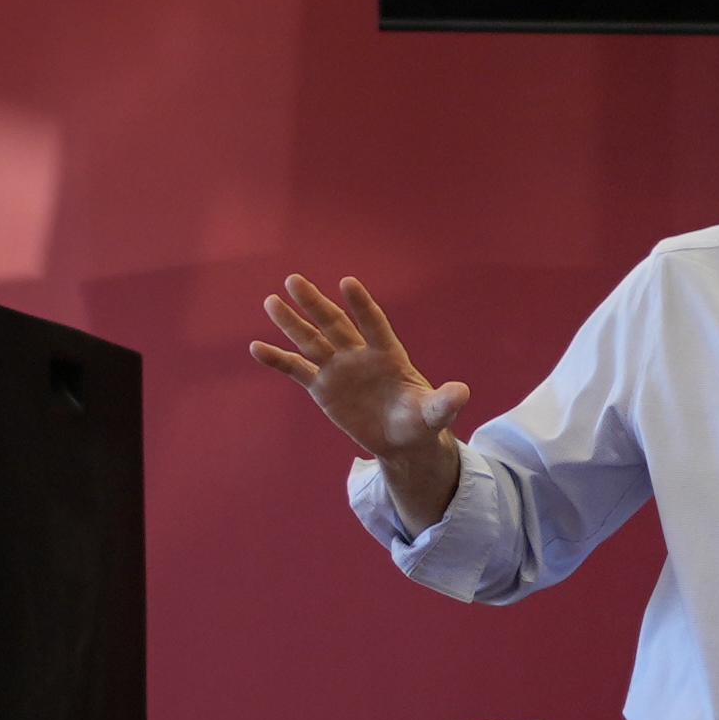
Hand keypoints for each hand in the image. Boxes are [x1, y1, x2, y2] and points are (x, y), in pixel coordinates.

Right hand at [248, 278, 476, 525]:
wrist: (402, 438)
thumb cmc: (421, 420)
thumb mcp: (435, 414)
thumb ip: (445, 402)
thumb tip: (462, 392)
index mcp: (388, 354)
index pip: (373, 324)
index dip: (361, 306)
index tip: (347, 284)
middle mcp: (359, 354)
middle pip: (334, 324)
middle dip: (315, 304)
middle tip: (295, 281)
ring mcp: (338, 368)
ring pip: (311, 340)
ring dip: (291, 323)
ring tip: (270, 302)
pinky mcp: (323, 387)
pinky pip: (297, 369)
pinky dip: (277, 360)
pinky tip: (256, 347)